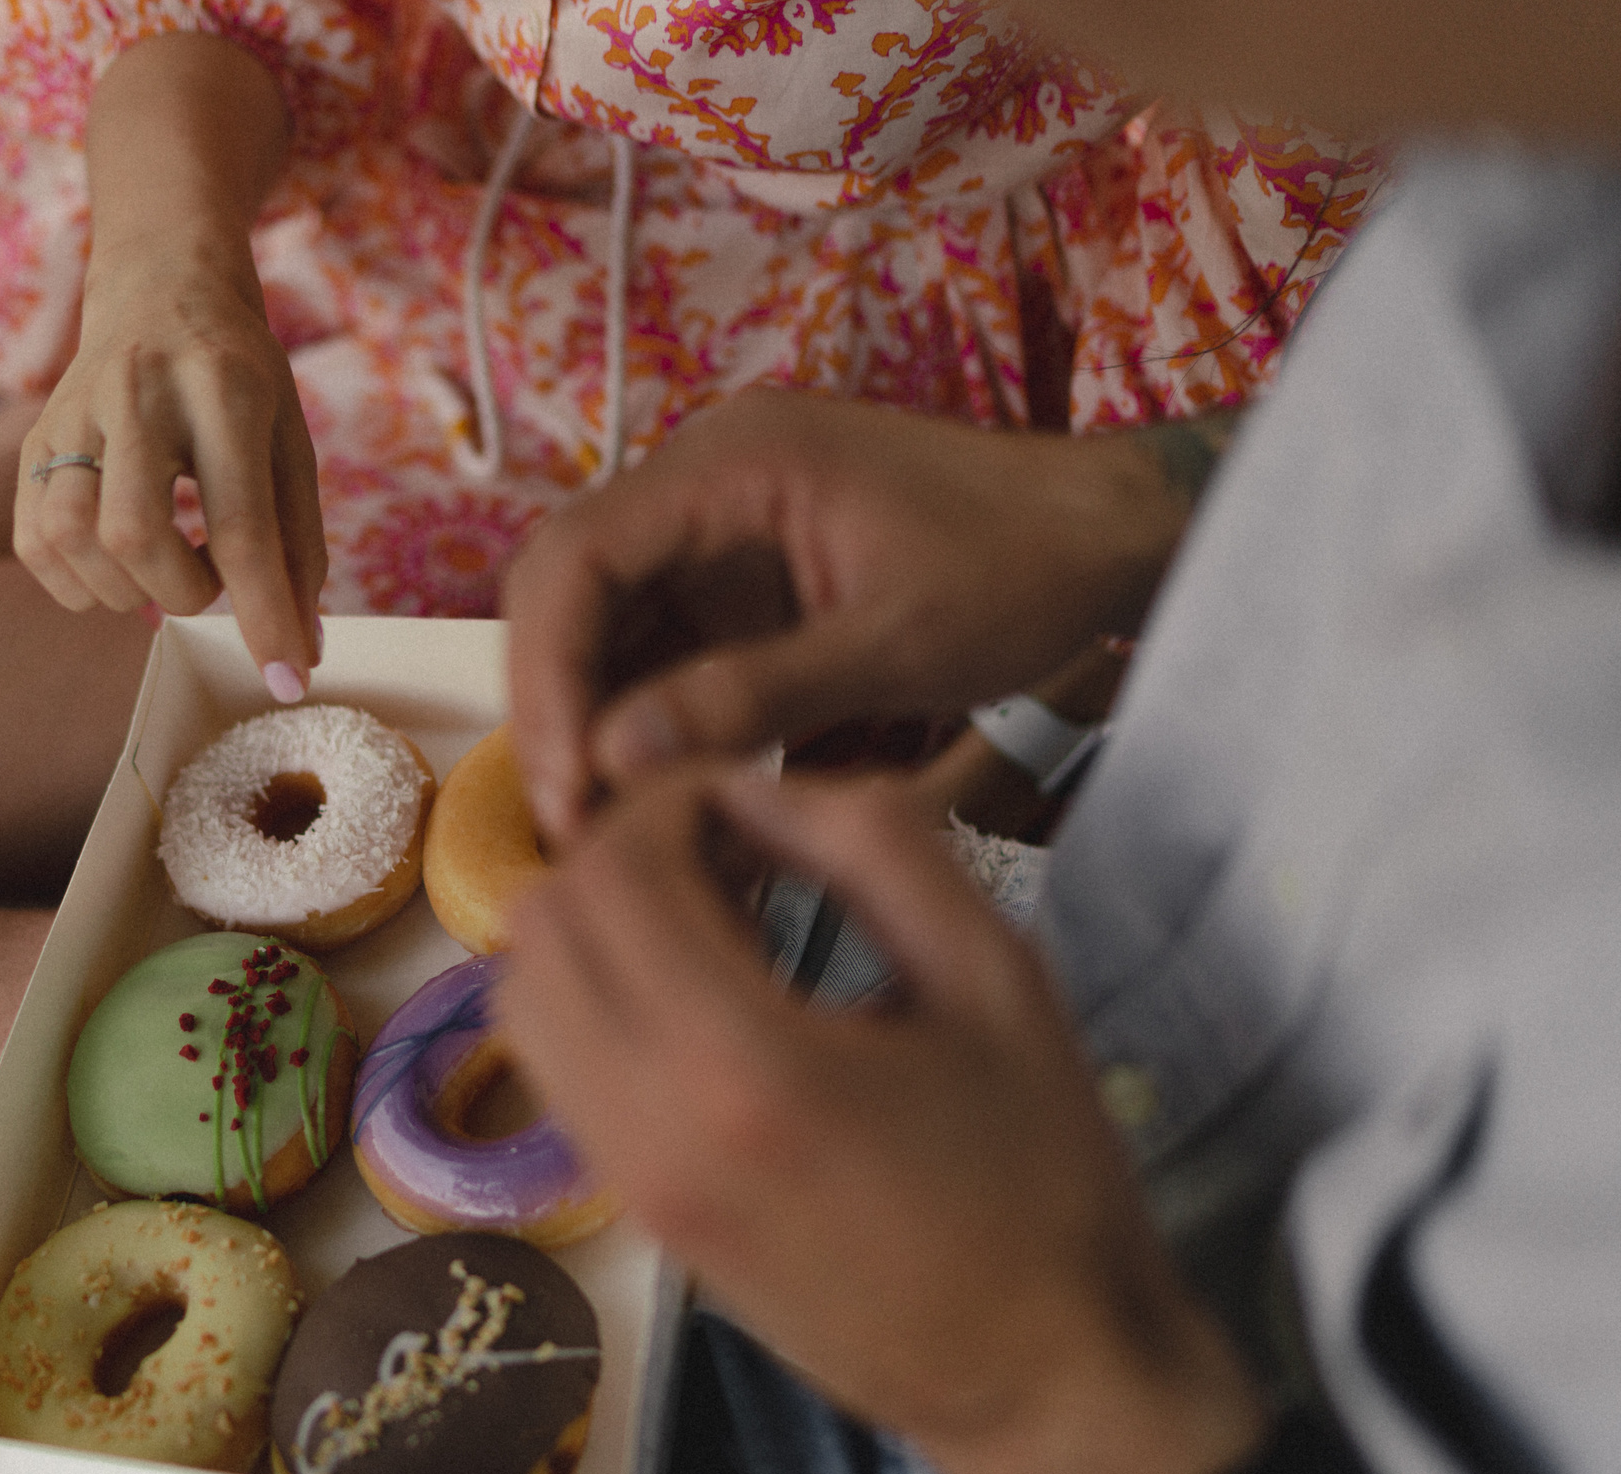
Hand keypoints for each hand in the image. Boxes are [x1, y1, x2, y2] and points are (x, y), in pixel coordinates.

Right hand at [9, 32, 324, 699]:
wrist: (160, 283)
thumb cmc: (238, 378)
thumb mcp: (289, 442)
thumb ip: (299, 548)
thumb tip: (298, 654)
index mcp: (224, 389)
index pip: (242, 523)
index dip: (265, 614)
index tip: (286, 680)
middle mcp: (138, 392)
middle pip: (135, 533)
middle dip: (182, 592)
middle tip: (207, 584)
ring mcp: (72, 413)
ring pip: (72, 538)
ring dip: (126, 590)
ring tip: (163, 570)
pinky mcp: (32, 439)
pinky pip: (35, 543)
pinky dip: (78, 582)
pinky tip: (116, 563)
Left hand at [495, 763, 1262, 1473]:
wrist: (1038, 1374)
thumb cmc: (1043, 1175)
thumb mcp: (997, 974)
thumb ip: (875, 846)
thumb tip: (755, 786)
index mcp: (742, 1063)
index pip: (617, 871)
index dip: (670, 802)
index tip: (750, 802)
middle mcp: (649, 1126)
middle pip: (544, 921)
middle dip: (621, 855)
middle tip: (729, 852)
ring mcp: (627, 1181)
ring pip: (520, 997)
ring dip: (592, 929)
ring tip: (712, 924)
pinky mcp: (632, 1214)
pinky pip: (553, 1069)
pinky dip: (591, 1001)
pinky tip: (701, 1000)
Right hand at [502, 389, 1190, 845]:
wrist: (1108, 534)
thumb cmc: (1022, 567)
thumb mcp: (893, 643)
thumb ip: (751, 696)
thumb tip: (615, 758)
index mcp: (730, 465)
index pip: (575, 558)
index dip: (546, 674)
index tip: (566, 781)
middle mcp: (702, 484)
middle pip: (569, 593)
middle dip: (558, 707)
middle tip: (573, 822)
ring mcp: (718, 534)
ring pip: (605, 630)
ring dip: (597, 724)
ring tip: (609, 828)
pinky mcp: (742, 585)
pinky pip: (661, 652)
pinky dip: (650, 724)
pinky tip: (660, 798)